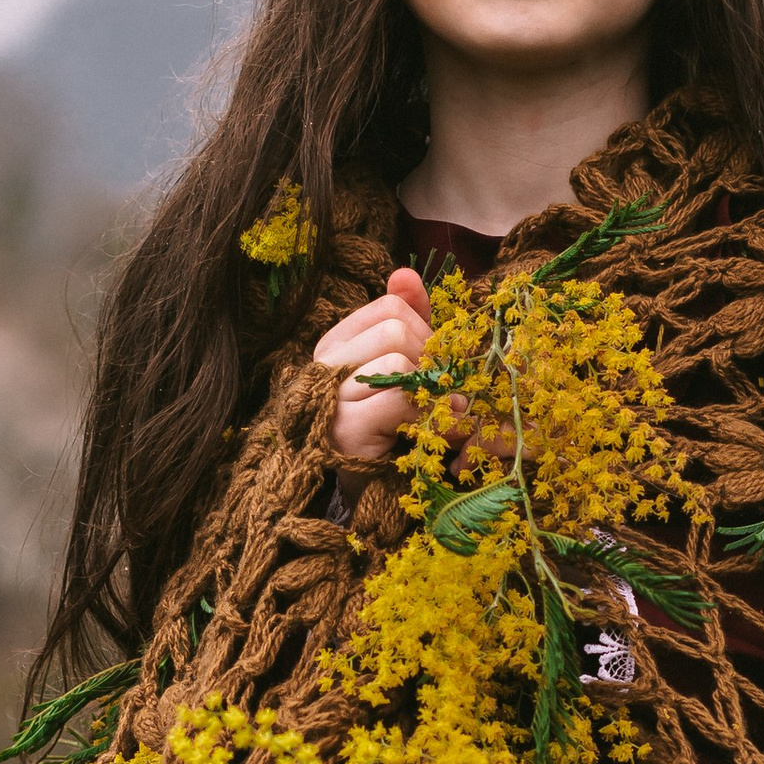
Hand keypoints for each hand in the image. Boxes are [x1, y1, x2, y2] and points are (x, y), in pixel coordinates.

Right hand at [315, 266, 432, 466]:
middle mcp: (324, 364)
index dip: (424, 331)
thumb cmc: (389, 425)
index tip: (431, 364)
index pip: (390, 308)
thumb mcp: (399, 368)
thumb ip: (408, 321)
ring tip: (439, 413)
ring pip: (398, 363)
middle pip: (395, 330)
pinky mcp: (345, 430)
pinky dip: (429, 412)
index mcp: (337, 342)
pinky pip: (399, 400)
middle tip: (439, 392)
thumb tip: (404, 273)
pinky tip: (439, 430)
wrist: (370, 491)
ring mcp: (330, 397)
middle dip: (430, 361)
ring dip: (431, 390)